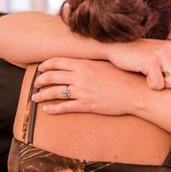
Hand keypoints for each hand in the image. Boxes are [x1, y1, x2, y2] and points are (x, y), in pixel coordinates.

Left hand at [33, 57, 148, 114]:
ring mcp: (82, 91)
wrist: (135, 93)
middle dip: (40, 80)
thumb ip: (91, 64)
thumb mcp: (106, 65)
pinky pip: (65, 107)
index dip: (46, 65)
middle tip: (35, 83)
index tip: (40, 68)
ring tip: (35, 97)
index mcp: (85, 64)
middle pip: (53, 76)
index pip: (59, 62)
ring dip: (42, 95)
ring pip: (55, 92)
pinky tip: (47, 110)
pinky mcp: (86, 105)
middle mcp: (80, 76)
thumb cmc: (124, 78)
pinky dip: (53, 108)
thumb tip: (82, 63)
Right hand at [105, 39, 170, 89]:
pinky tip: (145, 77)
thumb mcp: (165, 57)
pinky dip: (151, 86)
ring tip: (153, 77)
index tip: (169, 81)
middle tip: (160, 79)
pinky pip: (159, 85)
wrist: (118, 47)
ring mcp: (162, 54)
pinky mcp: (150, 61)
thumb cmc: (142, 56)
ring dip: (163, 86)